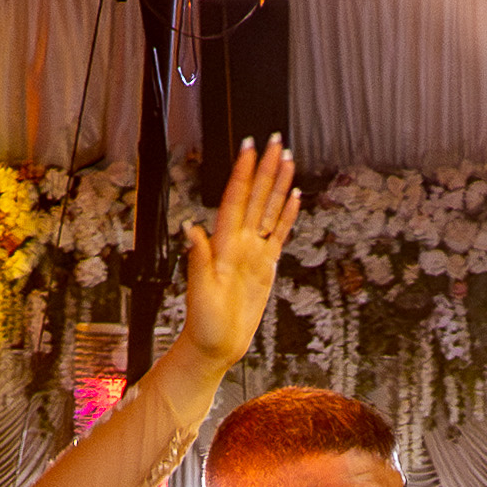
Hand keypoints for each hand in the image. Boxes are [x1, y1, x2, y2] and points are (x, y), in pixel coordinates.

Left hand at [170, 138, 302, 376]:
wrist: (216, 346)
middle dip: (265, 168)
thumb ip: (198, 259)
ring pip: (269, 210)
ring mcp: (253, 252)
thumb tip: (192, 229)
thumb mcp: (199, 293)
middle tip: (274, 141)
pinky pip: (279, 234)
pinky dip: (287, 215)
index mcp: (224, 245)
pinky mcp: (265, 266)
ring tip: (287, 160)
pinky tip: (294, 197)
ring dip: (278, 185)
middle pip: (256, 197)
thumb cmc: (204, 324)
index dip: (243, 173)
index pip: (236, 200)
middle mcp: (239, 243)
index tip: (249, 148)